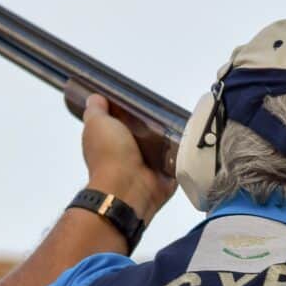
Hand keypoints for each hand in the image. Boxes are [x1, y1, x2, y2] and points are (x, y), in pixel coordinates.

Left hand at [81, 94, 176, 221]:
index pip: (119, 124)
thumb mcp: (97, 123)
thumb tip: (95, 98)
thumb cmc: (110, 154)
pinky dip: (183, 152)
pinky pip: (178, 160)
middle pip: (144, 134)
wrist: (128, 187)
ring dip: (170, 137)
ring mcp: (148, 167)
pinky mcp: (167, 175)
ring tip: (179, 122)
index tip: (139, 100)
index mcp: (109, 143)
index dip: (126, 113)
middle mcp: (127, 155)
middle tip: (163, 109)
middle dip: (152, 123)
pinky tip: (189, 139)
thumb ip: (96, 110)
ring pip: (162, 146)